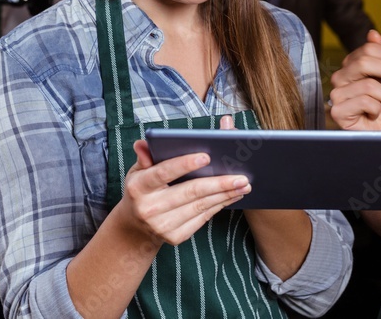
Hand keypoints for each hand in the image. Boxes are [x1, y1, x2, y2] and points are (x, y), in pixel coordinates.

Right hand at [120, 139, 250, 245]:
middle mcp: (149, 208)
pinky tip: (231, 196)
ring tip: (243, 185)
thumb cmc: (142, 190)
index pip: (163, 172)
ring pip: (201, 206)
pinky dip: (219, 206)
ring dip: (225, 195)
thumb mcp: (138, 172)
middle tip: (241, 176)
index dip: (184, 164)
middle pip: (190, 192)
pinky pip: (202, 218)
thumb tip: (144, 143)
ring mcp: (162, 225)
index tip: (207, 156)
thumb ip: (145, 157)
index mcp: (139, 187)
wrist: (136, 227)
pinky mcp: (175, 237)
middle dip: (219, 183)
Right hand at [329, 30, 380, 131]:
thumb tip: (372, 33)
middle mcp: (341, 77)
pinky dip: (379, 108)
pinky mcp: (338, 111)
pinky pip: (365, 101)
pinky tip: (377, 115)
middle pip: (364, 61)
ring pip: (368, 83)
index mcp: (352, 66)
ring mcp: (337, 94)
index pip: (368, 49)